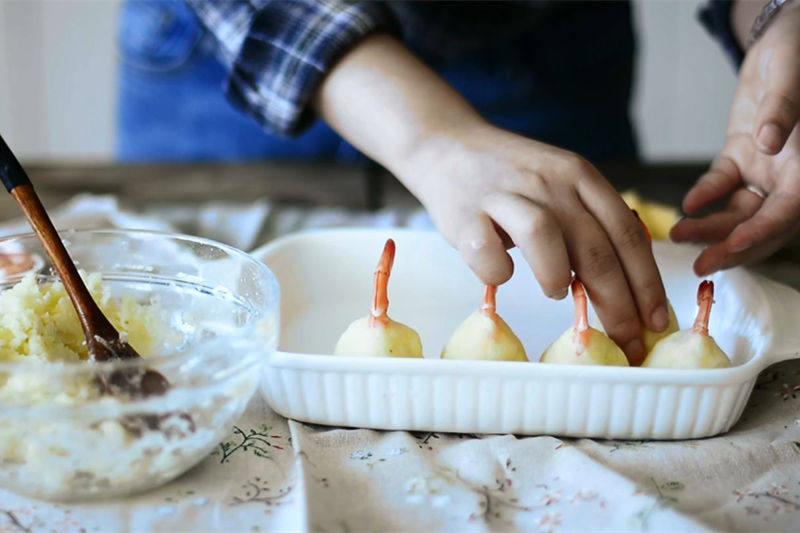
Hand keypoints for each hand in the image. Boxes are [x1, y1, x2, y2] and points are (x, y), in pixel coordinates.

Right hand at [314, 34, 668, 361]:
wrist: (446, 145)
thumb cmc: (510, 178)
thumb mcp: (560, 184)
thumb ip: (589, 222)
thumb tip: (627, 287)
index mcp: (579, 175)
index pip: (626, 234)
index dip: (646, 283)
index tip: (656, 321)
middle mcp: (548, 181)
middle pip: (594, 246)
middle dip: (617, 303)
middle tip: (626, 341)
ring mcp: (503, 194)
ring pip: (544, 235)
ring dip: (557, 275)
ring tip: (556, 290)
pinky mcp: (463, 213)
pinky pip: (485, 251)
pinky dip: (497, 272)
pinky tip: (500, 274)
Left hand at [672, 3, 799, 274]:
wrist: (783, 39)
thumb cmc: (797, 53)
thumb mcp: (792, 77)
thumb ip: (784, 111)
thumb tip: (772, 143)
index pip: (788, 212)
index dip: (761, 234)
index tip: (731, 248)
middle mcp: (789, 174)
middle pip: (762, 224)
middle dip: (732, 248)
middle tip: (700, 268)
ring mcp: (765, 169)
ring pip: (739, 212)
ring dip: (710, 228)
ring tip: (679, 236)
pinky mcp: (740, 157)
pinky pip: (722, 185)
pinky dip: (705, 196)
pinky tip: (686, 205)